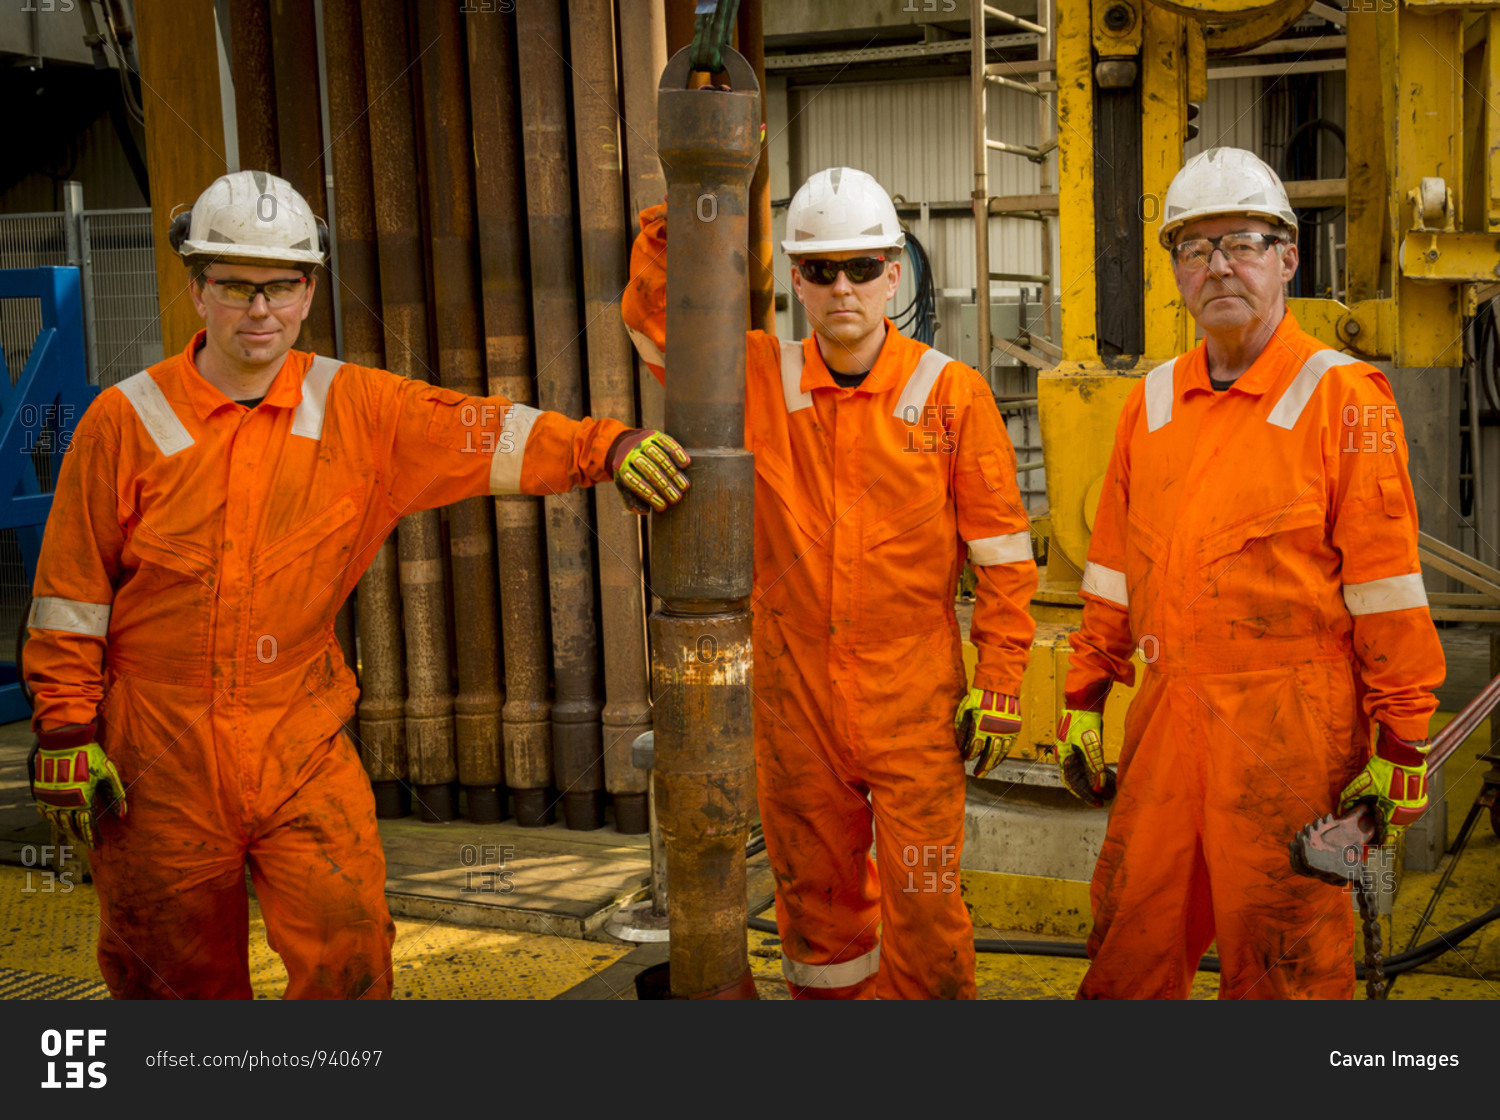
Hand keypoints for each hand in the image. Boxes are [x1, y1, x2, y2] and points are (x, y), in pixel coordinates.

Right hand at [29, 726, 126, 848]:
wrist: (65, 741)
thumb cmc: (90, 756)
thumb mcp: (109, 773)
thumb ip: (116, 795)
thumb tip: (123, 815)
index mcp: (83, 799)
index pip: (89, 826)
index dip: (94, 838)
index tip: (98, 846)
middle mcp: (65, 803)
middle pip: (73, 828)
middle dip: (82, 836)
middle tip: (89, 842)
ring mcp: (51, 799)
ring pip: (58, 823)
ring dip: (68, 830)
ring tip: (76, 833)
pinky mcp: (41, 793)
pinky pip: (44, 813)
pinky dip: (51, 820)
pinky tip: (58, 821)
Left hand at [609, 429, 690, 514]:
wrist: (623, 443)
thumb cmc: (628, 471)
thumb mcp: (623, 486)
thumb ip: (631, 500)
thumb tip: (645, 511)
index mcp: (623, 468)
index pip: (637, 484)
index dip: (651, 496)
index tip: (663, 507)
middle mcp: (632, 453)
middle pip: (651, 471)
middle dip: (665, 486)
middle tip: (676, 499)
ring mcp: (643, 442)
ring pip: (660, 458)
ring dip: (674, 473)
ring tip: (684, 486)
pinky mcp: (654, 435)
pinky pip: (667, 443)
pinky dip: (677, 453)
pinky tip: (685, 464)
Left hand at [954, 688, 1020, 778]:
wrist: (999, 686)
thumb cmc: (978, 697)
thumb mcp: (965, 709)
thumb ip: (961, 727)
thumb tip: (957, 743)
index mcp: (981, 726)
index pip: (974, 747)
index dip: (968, 754)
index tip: (965, 758)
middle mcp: (994, 730)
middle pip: (989, 755)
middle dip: (982, 766)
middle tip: (978, 775)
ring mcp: (1006, 730)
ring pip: (1000, 753)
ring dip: (993, 764)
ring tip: (987, 771)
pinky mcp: (1014, 728)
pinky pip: (1009, 746)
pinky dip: (1003, 755)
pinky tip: (998, 760)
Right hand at [1054, 709, 1114, 806]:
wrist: (1083, 700)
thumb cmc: (1083, 719)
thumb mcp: (1090, 743)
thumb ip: (1094, 764)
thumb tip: (1098, 786)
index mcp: (1063, 756)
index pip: (1073, 783)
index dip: (1085, 795)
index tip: (1098, 802)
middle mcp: (1067, 756)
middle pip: (1079, 779)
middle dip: (1093, 790)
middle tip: (1106, 799)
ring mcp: (1075, 751)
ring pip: (1086, 772)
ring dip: (1097, 781)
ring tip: (1111, 789)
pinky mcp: (1082, 745)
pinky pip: (1090, 763)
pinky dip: (1099, 771)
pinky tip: (1110, 776)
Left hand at [1338, 725, 1428, 843]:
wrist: (1403, 757)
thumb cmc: (1381, 772)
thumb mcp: (1360, 786)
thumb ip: (1349, 800)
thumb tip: (1340, 810)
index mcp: (1392, 817)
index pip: (1387, 841)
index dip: (1377, 843)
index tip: (1369, 842)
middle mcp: (1406, 817)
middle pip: (1394, 832)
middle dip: (1382, 830)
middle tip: (1371, 825)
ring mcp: (1416, 810)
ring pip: (1402, 823)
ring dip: (1392, 821)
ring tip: (1380, 813)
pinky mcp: (1421, 802)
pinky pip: (1409, 814)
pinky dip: (1400, 812)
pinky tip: (1390, 804)